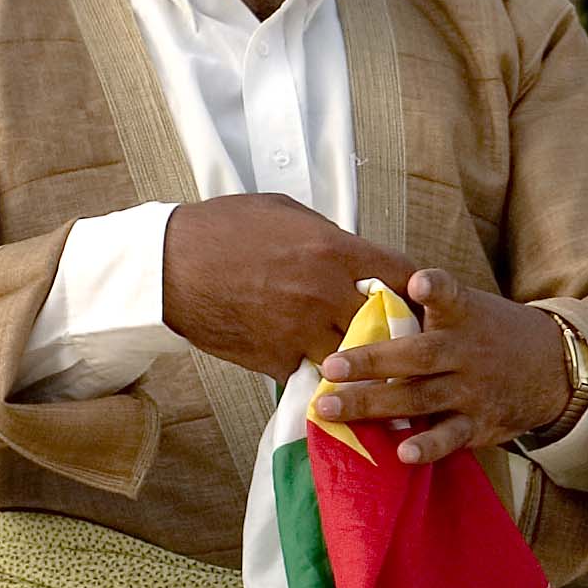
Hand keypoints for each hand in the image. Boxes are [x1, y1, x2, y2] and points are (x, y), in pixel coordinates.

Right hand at [161, 193, 418, 380]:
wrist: (168, 267)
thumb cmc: (222, 230)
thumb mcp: (284, 213)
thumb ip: (327, 233)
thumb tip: (352, 248)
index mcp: (335, 251)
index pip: (403, 274)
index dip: (416, 289)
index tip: (418, 298)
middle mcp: (326, 294)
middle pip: (389, 323)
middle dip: (395, 330)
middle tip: (399, 337)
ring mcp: (303, 331)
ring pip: (356, 357)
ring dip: (360, 359)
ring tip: (368, 362)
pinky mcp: (278, 360)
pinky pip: (314, 373)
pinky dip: (319, 374)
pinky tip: (321, 370)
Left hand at [309, 267, 574, 465]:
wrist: (553, 369)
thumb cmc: (489, 334)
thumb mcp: (469, 308)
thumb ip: (424, 308)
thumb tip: (357, 298)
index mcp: (463, 315)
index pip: (451, 296)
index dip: (435, 287)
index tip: (419, 281)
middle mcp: (467, 352)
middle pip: (417, 356)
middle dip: (371, 362)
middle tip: (328, 367)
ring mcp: (473, 390)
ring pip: (420, 398)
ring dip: (375, 404)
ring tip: (333, 410)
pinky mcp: (479, 424)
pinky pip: (450, 437)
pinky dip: (428, 446)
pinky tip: (403, 453)